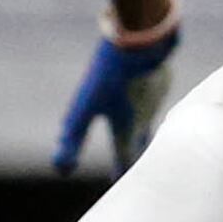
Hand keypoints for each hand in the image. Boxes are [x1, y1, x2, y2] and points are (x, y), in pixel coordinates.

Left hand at [52, 13, 180, 173]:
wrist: (143, 39)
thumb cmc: (111, 75)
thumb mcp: (83, 107)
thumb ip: (72, 138)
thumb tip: (60, 169)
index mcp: (128, 130)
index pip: (125, 160)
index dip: (120, 172)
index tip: (117, 183)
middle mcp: (146, 117)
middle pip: (142, 143)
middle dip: (135, 155)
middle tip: (131, 166)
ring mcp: (157, 97)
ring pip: (151, 119)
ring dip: (146, 130)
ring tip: (141, 134)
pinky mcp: (161, 78)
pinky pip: (155, 97)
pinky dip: (150, 103)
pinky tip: (147, 95)